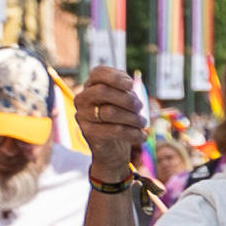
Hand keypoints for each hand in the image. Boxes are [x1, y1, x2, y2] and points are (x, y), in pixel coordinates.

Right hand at [70, 66, 141, 190]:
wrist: (113, 151)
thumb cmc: (121, 120)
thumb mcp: (125, 102)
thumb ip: (125, 90)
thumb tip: (129, 83)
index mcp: (91, 87)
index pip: (98, 73)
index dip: (115, 77)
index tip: (131, 84)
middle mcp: (82, 100)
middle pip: (102, 91)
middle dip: (126, 98)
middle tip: (140, 107)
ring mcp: (83, 116)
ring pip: (109, 112)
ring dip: (133, 117)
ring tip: (143, 123)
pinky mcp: (89, 133)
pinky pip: (114, 130)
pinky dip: (133, 133)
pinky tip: (143, 136)